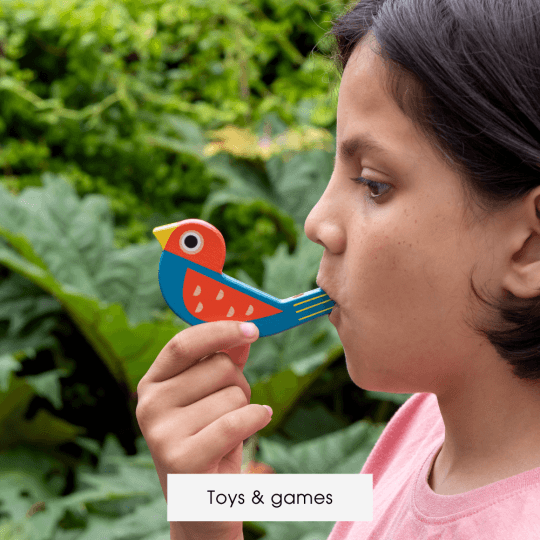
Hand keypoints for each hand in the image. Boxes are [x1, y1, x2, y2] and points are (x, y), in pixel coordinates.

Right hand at [136, 320, 271, 539]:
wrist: (202, 502)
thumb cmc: (210, 439)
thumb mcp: (213, 396)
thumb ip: (224, 362)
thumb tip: (242, 332)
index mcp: (153, 383)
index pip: (184, 344)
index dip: (219, 330)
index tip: (252, 328)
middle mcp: (149, 404)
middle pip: (219, 367)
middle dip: (240, 383)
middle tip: (231, 408)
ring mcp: (161, 433)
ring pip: (233, 395)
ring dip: (244, 409)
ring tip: (228, 431)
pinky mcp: (180, 460)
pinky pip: (235, 421)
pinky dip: (256, 419)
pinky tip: (257, 422)